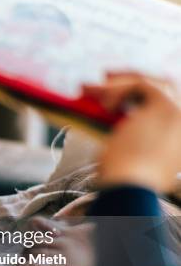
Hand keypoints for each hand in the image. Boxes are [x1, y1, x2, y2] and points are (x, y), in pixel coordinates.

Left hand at [83, 73, 180, 192]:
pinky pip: (140, 85)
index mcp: (178, 137)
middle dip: (133, 79)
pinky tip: (102, 103)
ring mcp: (178, 113)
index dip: (141, 93)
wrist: (131, 188)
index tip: (117, 92)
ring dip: (120, 83)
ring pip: (152, 83)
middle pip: (165, 86)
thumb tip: (111, 115)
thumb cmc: (124, 178)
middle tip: (106, 77)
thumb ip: (130, 132)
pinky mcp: (164, 107)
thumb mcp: (128, 152)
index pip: (167, 102)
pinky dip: (117, 89)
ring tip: (93, 88)